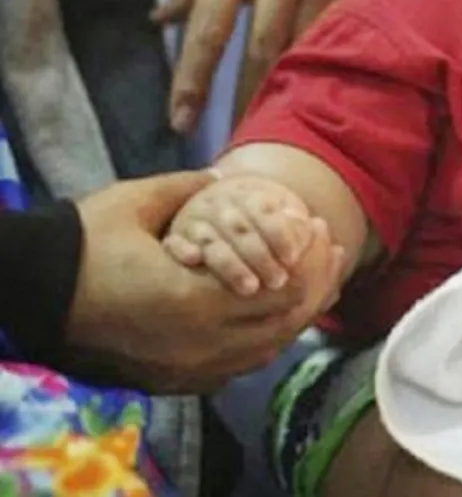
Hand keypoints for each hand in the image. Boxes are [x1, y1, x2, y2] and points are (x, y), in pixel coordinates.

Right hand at [64, 171, 344, 393]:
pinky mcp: (173, 378)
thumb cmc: (83, 242)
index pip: (283, 290)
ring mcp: (186, 367)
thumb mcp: (139, 201)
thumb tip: (227, 178)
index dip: (313, 260)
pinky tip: (278, 314)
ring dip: (297, 313)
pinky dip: (266, 338)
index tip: (324, 231)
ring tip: (316, 280)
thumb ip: (191, 188)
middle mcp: (198, 343)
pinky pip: (238, 365)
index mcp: (194, 301)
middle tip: (332, 252)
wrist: (32, 291)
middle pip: (284, 322)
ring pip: (266, 348)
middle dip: (317, 284)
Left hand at [156, 0, 384, 131]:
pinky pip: (342, 28)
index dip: (192, 81)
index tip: (180, 123)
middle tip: (235, 147)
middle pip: (262, 53)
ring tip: (276, 129)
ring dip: (289, 90)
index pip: (211, 29)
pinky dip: (329, 59)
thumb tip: (164, 22)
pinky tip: (323, 88)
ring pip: (307, 47)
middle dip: (246, 103)